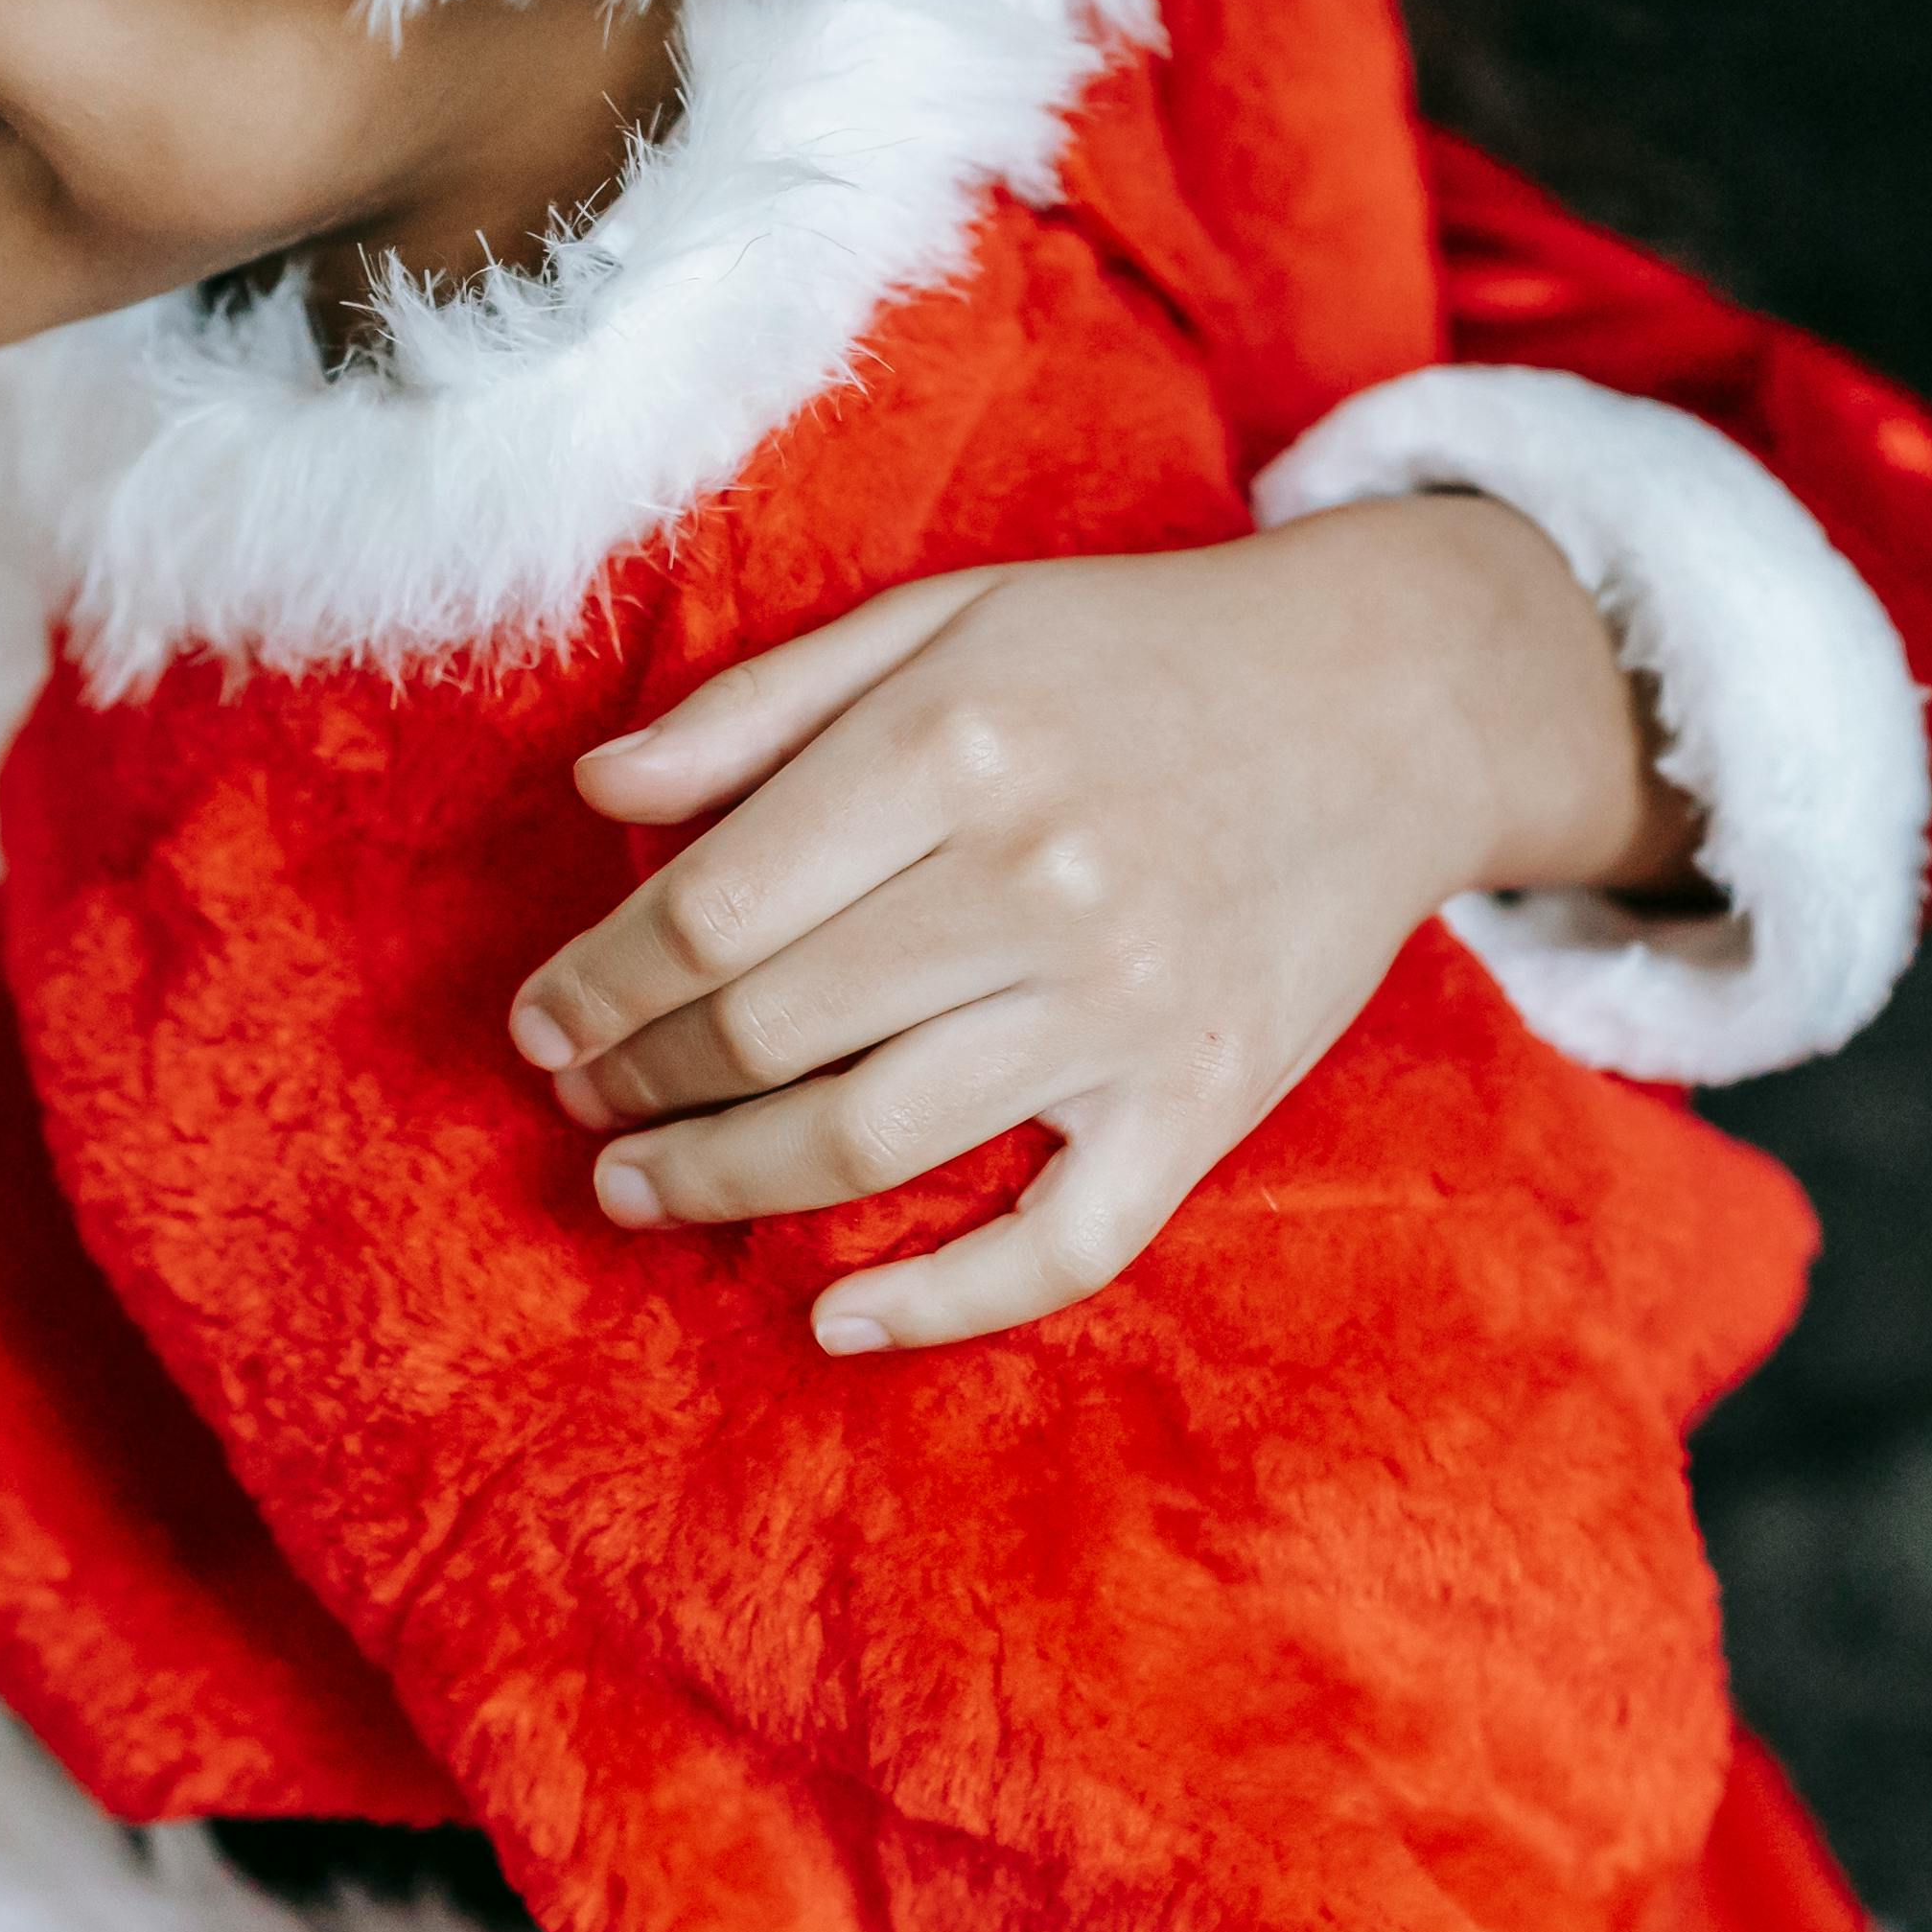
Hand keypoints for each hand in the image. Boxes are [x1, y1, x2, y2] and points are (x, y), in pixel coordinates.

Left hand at [507, 493, 1698, 1352]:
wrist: (1391, 699)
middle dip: (637, 1082)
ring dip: (719, 1185)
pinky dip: (937, 1306)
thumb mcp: (946, 617)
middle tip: (579, 1101)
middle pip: (769, 1029)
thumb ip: (764, 703)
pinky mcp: (1205, 1099)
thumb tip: (595, 794)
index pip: (713, 909)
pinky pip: (1060, 1245)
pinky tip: (831, 1315)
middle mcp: (1041, 878)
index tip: (540, 1020)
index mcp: (959, 741)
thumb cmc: (1137, 650)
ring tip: (638, 1187)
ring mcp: (1129, 1005)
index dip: (598, 984)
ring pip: (870, 1141)